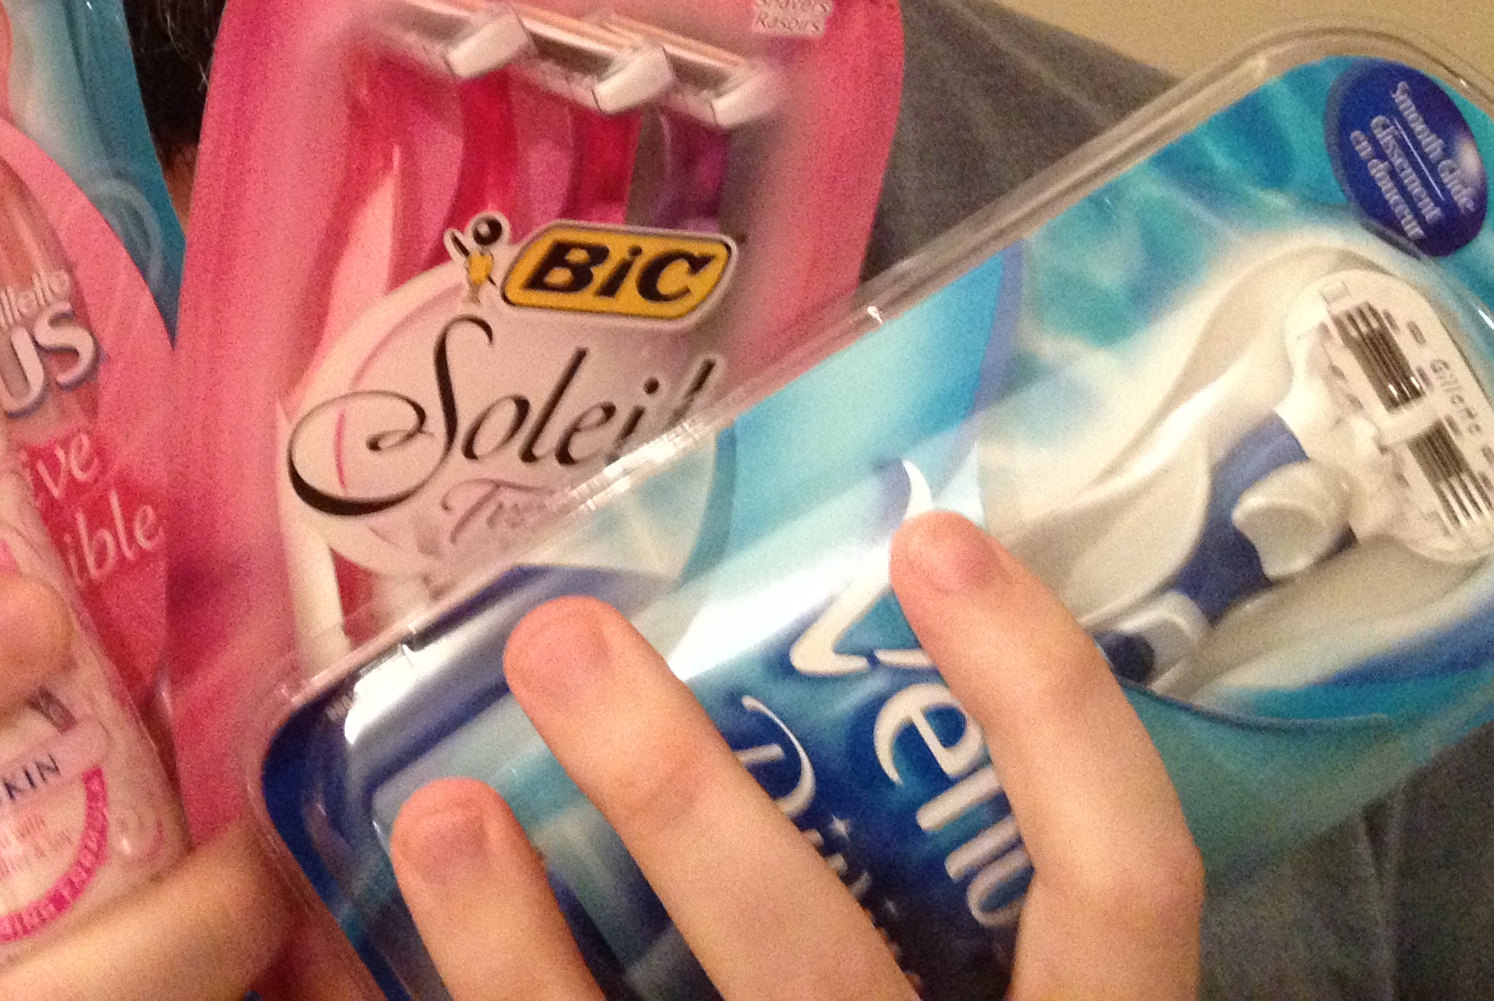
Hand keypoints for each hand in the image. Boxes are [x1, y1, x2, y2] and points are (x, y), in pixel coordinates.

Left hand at [383, 513, 1201, 999]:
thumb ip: (985, 944)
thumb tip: (876, 688)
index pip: (1122, 886)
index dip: (1046, 703)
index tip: (937, 536)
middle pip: (817, 961)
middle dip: (674, 789)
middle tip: (557, 635)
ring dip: (514, 946)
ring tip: (433, 805)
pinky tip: (370, 982)